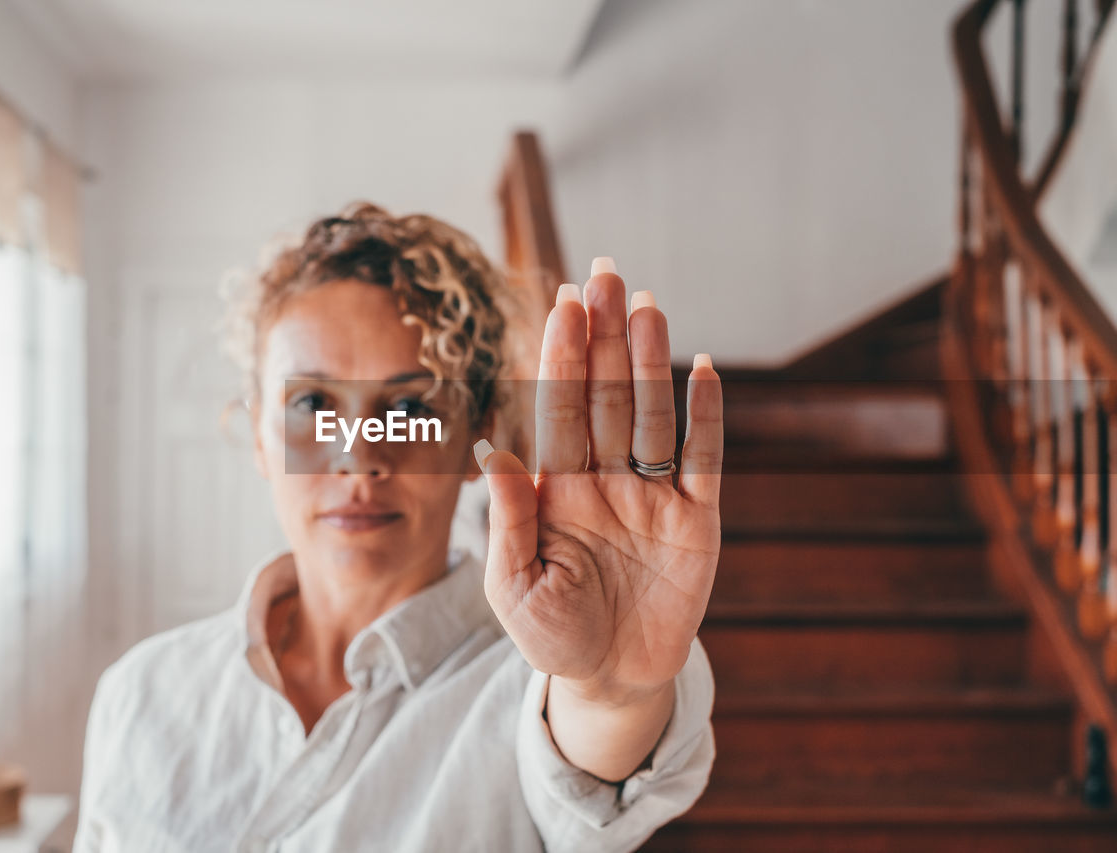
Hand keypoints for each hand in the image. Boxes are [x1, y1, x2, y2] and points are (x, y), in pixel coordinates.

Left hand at [476, 259, 721, 706]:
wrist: (611, 680)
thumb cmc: (553, 636)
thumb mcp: (515, 586)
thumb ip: (507, 520)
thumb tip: (493, 451)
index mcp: (557, 490)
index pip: (560, 409)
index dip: (562, 357)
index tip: (560, 303)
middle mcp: (605, 480)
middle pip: (606, 395)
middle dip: (604, 336)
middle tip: (604, 273)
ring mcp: (652, 496)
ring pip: (652, 414)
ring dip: (650, 360)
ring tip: (645, 303)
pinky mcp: (696, 521)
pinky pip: (703, 459)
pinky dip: (707, 417)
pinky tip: (703, 367)